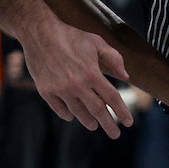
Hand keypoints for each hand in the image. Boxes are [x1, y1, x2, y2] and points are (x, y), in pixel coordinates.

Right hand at [20, 21, 132, 138]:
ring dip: (89, 121)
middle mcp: (77, 85)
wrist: (39, 33)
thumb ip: (114, 58)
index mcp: (92, 73)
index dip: (122, 111)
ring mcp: (60, 90)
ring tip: (94, 126)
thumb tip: (126, 76)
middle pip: (98, 111)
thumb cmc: (70, 36)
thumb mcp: (96, 42)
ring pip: (79, 113)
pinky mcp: (46, 91)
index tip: (129, 122)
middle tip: (115, 134)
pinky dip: (68, 115)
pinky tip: (72, 116)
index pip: (112, 98)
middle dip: (109, 124)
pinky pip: (60, 110)